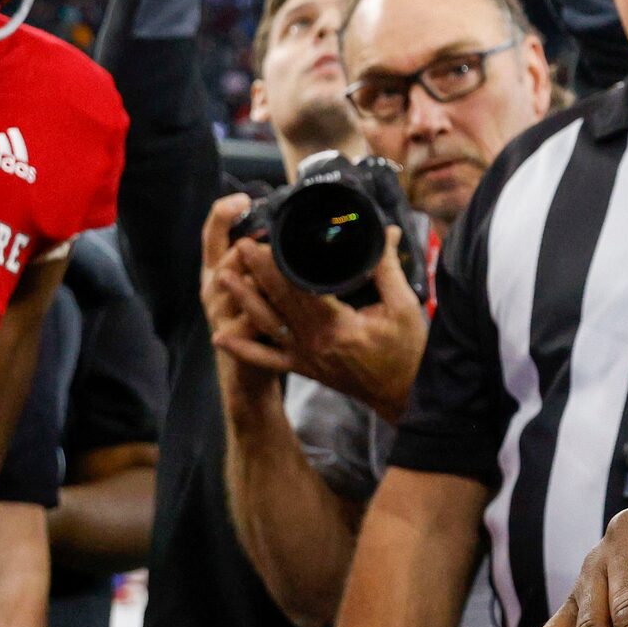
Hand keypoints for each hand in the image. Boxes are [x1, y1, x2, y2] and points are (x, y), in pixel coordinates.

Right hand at [203, 194, 291, 401]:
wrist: (246, 370)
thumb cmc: (256, 315)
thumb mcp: (251, 281)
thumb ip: (262, 253)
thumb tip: (289, 221)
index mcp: (215, 268)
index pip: (212, 232)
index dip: (223, 213)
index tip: (243, 199)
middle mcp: (212, 287)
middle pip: (228, 257)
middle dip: (251, 247)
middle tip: (277, 237)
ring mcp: (219, 313)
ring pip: (240, 287)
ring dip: (262, 278)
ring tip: (284, 267)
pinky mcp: (233, 337)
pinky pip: (250, 320)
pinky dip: (269, 313)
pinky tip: (287, 307)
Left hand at [222, 228, 426, 424]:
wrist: (403, 394)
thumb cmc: (407, 352)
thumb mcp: (403, 307)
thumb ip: (387, 269)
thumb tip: (384, 232)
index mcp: (337, 325)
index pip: (301, 288)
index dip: (281, 264)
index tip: (268, 241)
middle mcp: (314, 342)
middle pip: (280, 301)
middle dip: (258, 272)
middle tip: (240, 247)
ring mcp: (306, 357)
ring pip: (268, 325)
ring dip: (244, 300)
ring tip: (223, 277)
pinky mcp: (304, 368)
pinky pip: (268, 360)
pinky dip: (243, 349)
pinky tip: (220, 337)